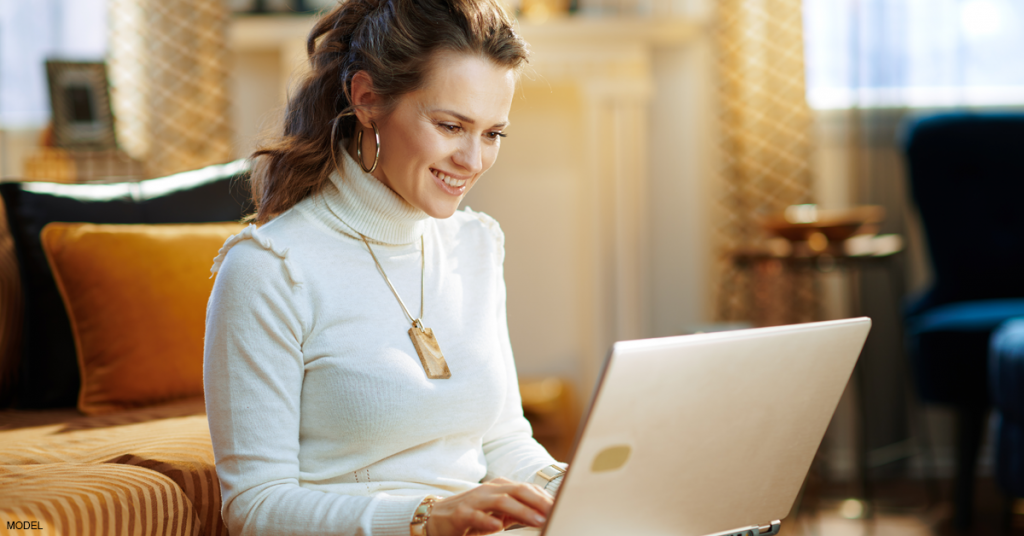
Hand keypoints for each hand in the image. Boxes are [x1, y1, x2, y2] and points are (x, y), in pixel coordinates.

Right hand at [426, 477, 552, 535]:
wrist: (436, 518)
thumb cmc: (471, 516)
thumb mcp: (497, 513)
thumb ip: (516, 512)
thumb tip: (541, 515)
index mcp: (499, 487)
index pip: (527, 489)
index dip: (545, 497)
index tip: (561, 507)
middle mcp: (488, 490)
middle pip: (518, 490)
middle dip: (539, 501)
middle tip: (555, 512)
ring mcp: (474, 500)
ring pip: (501, 501)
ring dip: (522, 511)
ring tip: (538, 520)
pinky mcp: (460, 514)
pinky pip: (476, 515)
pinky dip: (488, 520)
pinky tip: (499, 526)